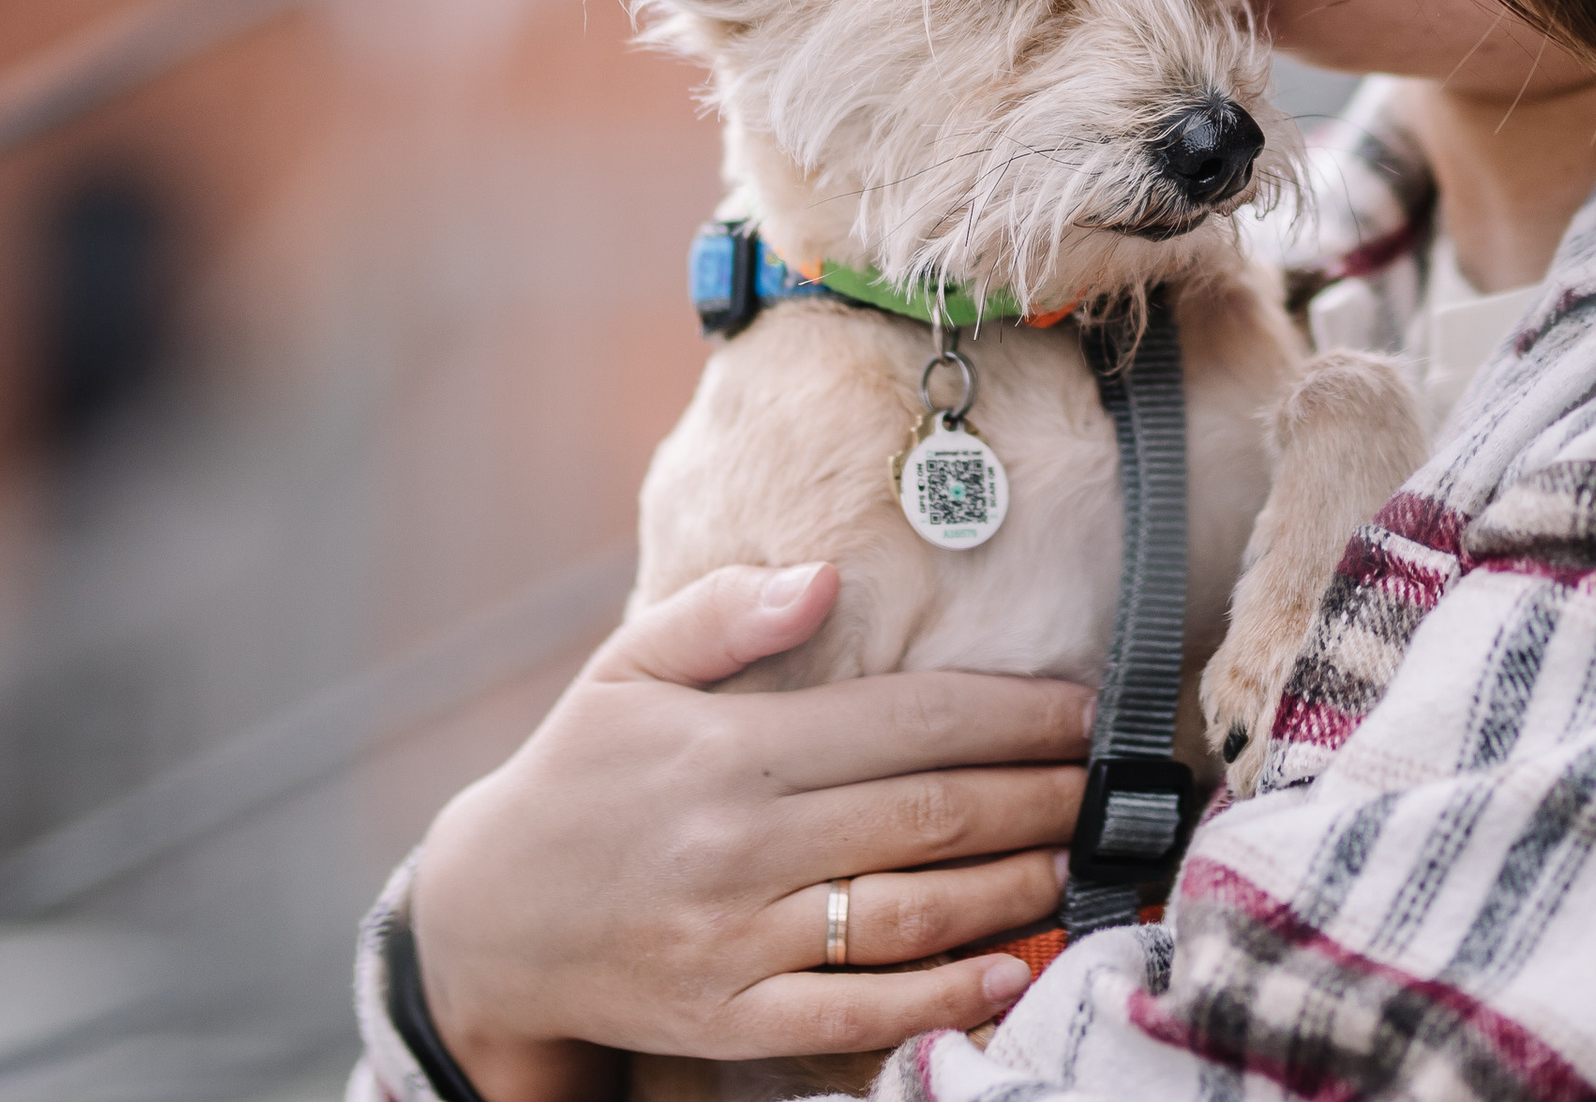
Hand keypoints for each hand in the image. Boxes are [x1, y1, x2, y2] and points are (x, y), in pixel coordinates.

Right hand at [410, 562, 1091, 1101]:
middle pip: (929, 815)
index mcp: (733, 749)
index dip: (1010, 713)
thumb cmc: (581, 771)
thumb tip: (824, 577)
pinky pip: (854, 1012)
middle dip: (1038, 794)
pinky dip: (942, 994)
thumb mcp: (629, 666)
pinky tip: (1012, 965)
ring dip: (1013, 885)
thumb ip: (727, 612)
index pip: (906, 722)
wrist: (485, 920)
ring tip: (1079, 857)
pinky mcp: (728, 1020)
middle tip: (1108, 783)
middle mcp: (743, 846)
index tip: (1083, 707)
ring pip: (909, 912)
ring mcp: (738, 942)